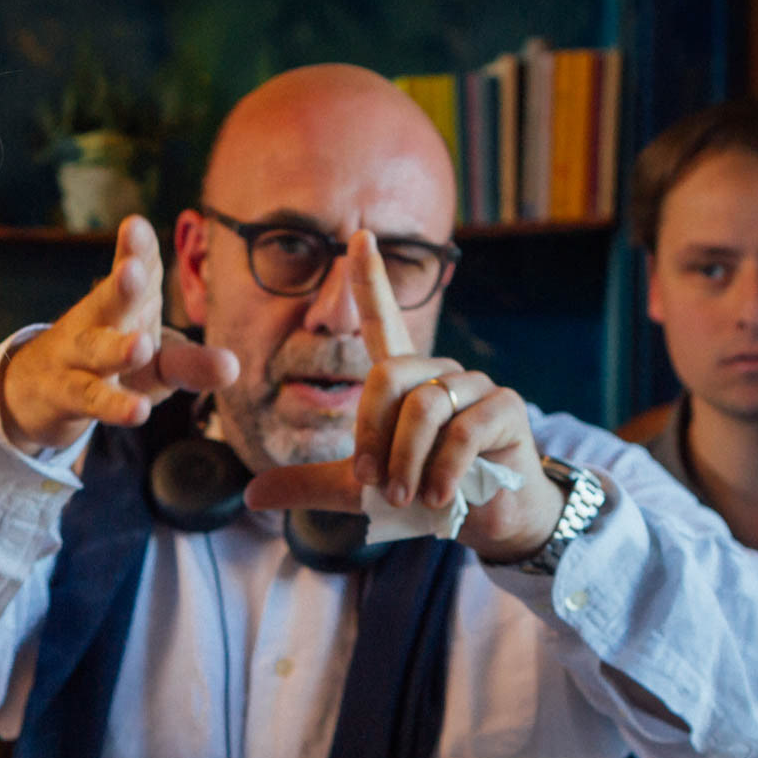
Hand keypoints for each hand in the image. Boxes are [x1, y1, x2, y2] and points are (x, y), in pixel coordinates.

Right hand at [0, 215, 238, 452]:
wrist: (42, 390)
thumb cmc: (112, 365)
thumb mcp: (156, 364)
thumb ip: (192, 363)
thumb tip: (234, 367)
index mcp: (125, 303)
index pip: (134, 269)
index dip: (136, 247)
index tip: (135, 225)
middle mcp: (99, 322)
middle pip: (109, 301)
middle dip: (122, 286)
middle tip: (132, 269)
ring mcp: (78, 357)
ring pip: (96, 351)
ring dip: (117, 348)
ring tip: (141, 347)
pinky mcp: (67, 393)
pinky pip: (91, 398)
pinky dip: (114, 405)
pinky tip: (138, 411)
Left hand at [244, 230, 564, 561]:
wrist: (486, 522)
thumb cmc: (422, 495)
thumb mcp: (358, 492)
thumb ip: (309, 485)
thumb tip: (251, 495)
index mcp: (403, 380)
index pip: (381, 318)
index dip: (369, 280)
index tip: (357, 236)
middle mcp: (438, 372)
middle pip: (387, 376)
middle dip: (372, 435)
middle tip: (376, 486)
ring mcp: (475, 386)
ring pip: (425, 408)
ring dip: (408, 462)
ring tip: (409, 498)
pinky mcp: (506, 409)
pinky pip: (463, 431)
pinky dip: (443, 471)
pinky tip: (439, 499)